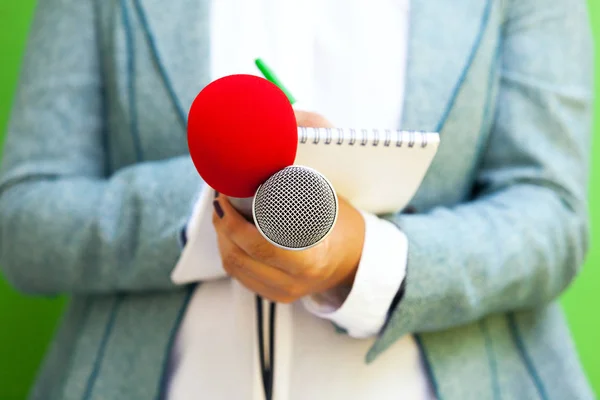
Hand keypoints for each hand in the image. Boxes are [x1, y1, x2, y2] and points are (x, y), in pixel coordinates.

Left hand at [211, 110, 365, 302]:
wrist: (358, 259)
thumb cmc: (344, 220)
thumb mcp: (334, 189)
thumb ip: (317, 148)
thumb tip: (291, 115)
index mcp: (311, 260)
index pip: (258, 245)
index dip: (231, 221)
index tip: (223, 195)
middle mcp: (295, 282)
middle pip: (239, 256)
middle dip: (221, 224)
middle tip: (219, 197)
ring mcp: (285, 292)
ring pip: (235, 267)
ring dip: (222, 237)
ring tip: (222, 211)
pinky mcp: (278, 296)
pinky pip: (242, 277)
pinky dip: (231, 252)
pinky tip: (230, 233)